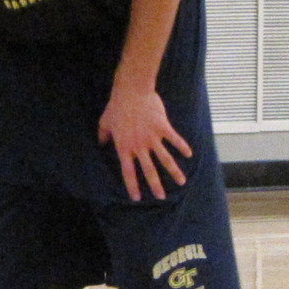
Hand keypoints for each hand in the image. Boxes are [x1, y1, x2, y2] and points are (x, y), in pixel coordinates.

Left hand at [98, 82, 191, 201]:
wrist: (131, 90)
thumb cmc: (117, 105)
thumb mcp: (105, 121)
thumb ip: (103, 135)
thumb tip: (100, 144)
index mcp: (124, 147)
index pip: (128, 171)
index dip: (132, 186)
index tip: (137, 198)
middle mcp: (139, 146)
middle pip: (149, 170)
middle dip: (156, 186)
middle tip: (161, 198)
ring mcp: (152, 137)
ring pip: (165, 159)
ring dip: (174, 172)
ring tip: (182, 182)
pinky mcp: (163, 127)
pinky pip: (174, 140)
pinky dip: (182, 147)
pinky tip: (189, 155)